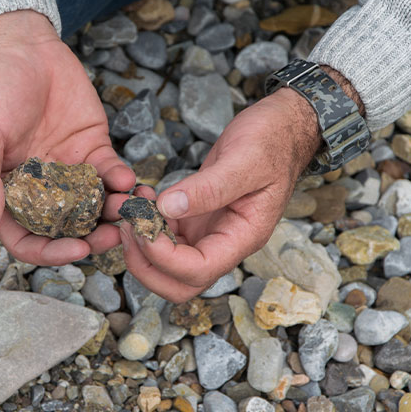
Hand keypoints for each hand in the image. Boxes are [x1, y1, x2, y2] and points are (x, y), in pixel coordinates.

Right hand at [0, 10, 134, 264]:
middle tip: (115, 235)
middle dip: (93, 238)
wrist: (25, 47)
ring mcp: (70, 171)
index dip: (51, 252)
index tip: (78, 250)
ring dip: (114, 214)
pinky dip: (123, 182)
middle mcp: (41, 189)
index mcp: (10, 192)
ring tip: (131, 211)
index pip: (27, 238)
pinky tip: (131, 182)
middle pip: (68, 229)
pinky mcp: (93, 150)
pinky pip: (111, 175)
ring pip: (95, 206)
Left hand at [112, 87, 323, 302]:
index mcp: (243, 237)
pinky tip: (141, 198)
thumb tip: (168, 207)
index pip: (198, 271)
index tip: (143, 223)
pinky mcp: (195, 218)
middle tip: (130, 225)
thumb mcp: (244, 160)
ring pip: (167, 265)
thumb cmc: (272, 141)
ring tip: (131, 207)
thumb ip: (208, 187)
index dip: (164, 257)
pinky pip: (165, 236)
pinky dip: (147, 224)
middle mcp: (224, 243)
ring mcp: (208, 233)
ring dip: (141, 244)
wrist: (281, 127)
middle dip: (146, 264)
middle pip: (179, 284)